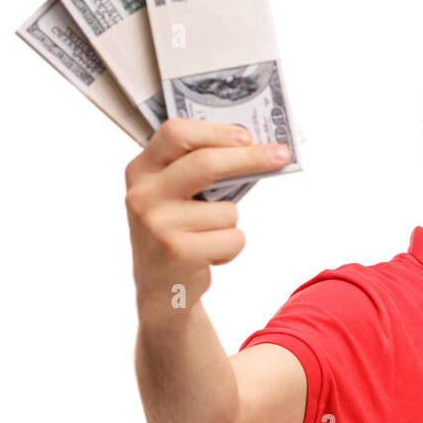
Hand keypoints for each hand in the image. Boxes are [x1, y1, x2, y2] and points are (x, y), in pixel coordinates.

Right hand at [124, 118, 290, 318]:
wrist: (162, 290)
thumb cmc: (178, 232)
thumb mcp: (175, 196)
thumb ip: (199, 171)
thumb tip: (256, 149)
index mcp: (141, 171)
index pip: (175, 133)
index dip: (215, 131)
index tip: (248, 136)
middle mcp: (143, 195)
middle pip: (206, 163)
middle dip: (250, 157)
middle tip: (281, 155)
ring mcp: (159, 224)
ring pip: (228, 210)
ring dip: (232, 224)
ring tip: (209, 237)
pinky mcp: (179, 252)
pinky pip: (233, 238)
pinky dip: (231, 248)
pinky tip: (209, 255)